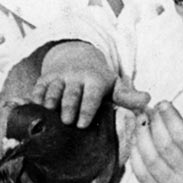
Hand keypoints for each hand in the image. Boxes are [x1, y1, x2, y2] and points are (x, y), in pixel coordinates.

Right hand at [12, 40, 149, 127]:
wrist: (76, 57)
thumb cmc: (98, 80)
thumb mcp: (114, 85)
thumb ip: (128, 96)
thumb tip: (148, 99)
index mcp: (95, 80)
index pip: (91, 95)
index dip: (87, 109)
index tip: (83, 124)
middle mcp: (76, 76)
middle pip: (71, 93)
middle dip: (68, 107)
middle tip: (67, 121)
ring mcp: (59, 76)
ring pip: (53, 88)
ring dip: (50, 101)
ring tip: (49, 113)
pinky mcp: (45, 78)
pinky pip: (38, 87)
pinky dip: (36, 96)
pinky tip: (34, 107)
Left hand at [130, 101, 182, 182]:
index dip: (171, 118)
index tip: (163, 103)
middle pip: (164, 146)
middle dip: (155, 123)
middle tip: (150, 109)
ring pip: (150, 158)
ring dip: (141, 135)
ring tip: (140, 119)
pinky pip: (140, 172)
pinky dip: (135, 152)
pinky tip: (135, 137)